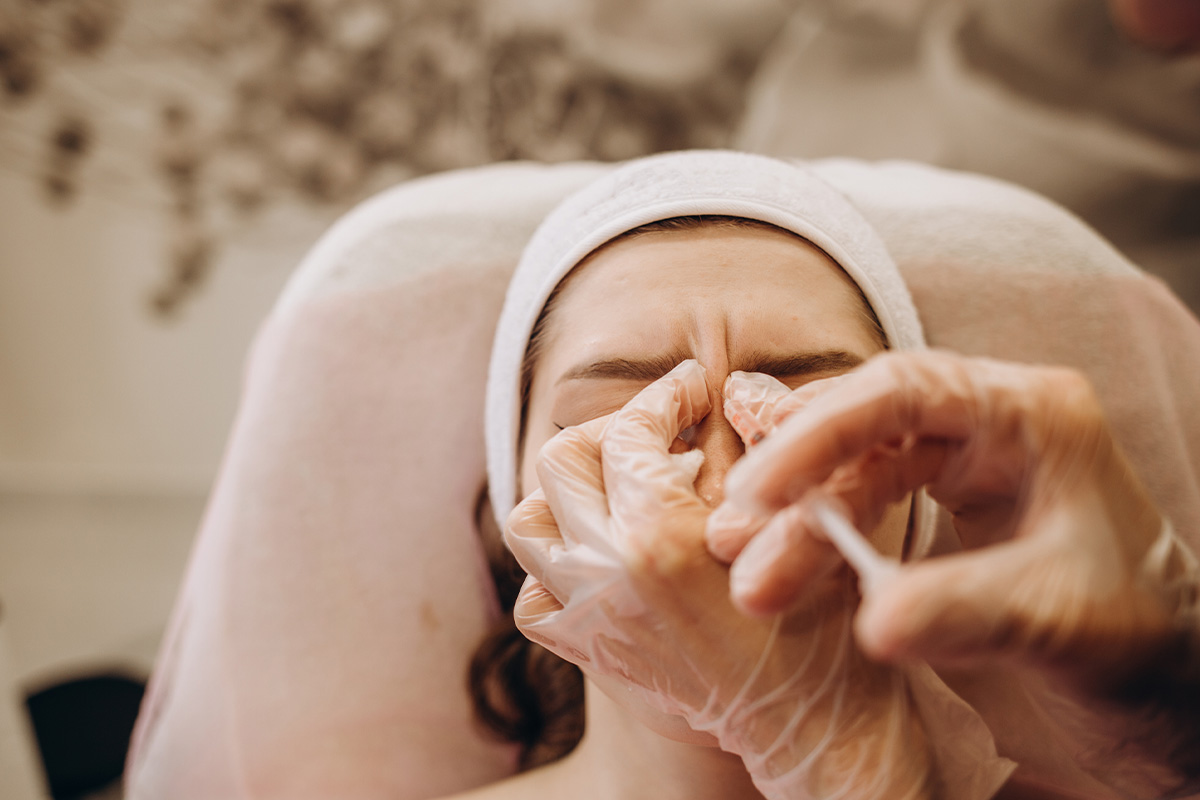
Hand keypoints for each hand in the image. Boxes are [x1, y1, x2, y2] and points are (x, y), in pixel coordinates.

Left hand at [505, 360, 936, 799]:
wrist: (806, 725)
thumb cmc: (815, 626)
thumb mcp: (793, 524)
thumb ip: (750, 454)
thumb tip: (727, 397)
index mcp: (659, 533)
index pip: (631, 429)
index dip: (666, 395)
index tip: (692, 387)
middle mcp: (606, 571)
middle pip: (559, 462)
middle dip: (609, 432)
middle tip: (656, 435)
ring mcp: (587, 614)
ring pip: (528, 526)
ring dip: (567, 496)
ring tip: (618, 492)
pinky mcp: (588, 651)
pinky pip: (533, 597)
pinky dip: (553, 569)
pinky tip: (598, 559)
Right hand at [710, 350, 1199, 796]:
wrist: (1165, 676)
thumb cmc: (1137, 633)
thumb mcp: (1059, 619)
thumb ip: (966, 611)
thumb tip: (869, 619)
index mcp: (1032, 415)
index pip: (904, 394)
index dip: (819, 433)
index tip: (760, 491)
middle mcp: (992, 422)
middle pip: (865, 424)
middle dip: (796, 480)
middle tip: (735, 535)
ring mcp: (967, 458)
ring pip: (858, 467)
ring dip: (801, 519)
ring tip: (752, 577)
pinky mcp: (949, 499)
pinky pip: (868, 501)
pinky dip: (825, 537)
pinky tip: (789, 572)